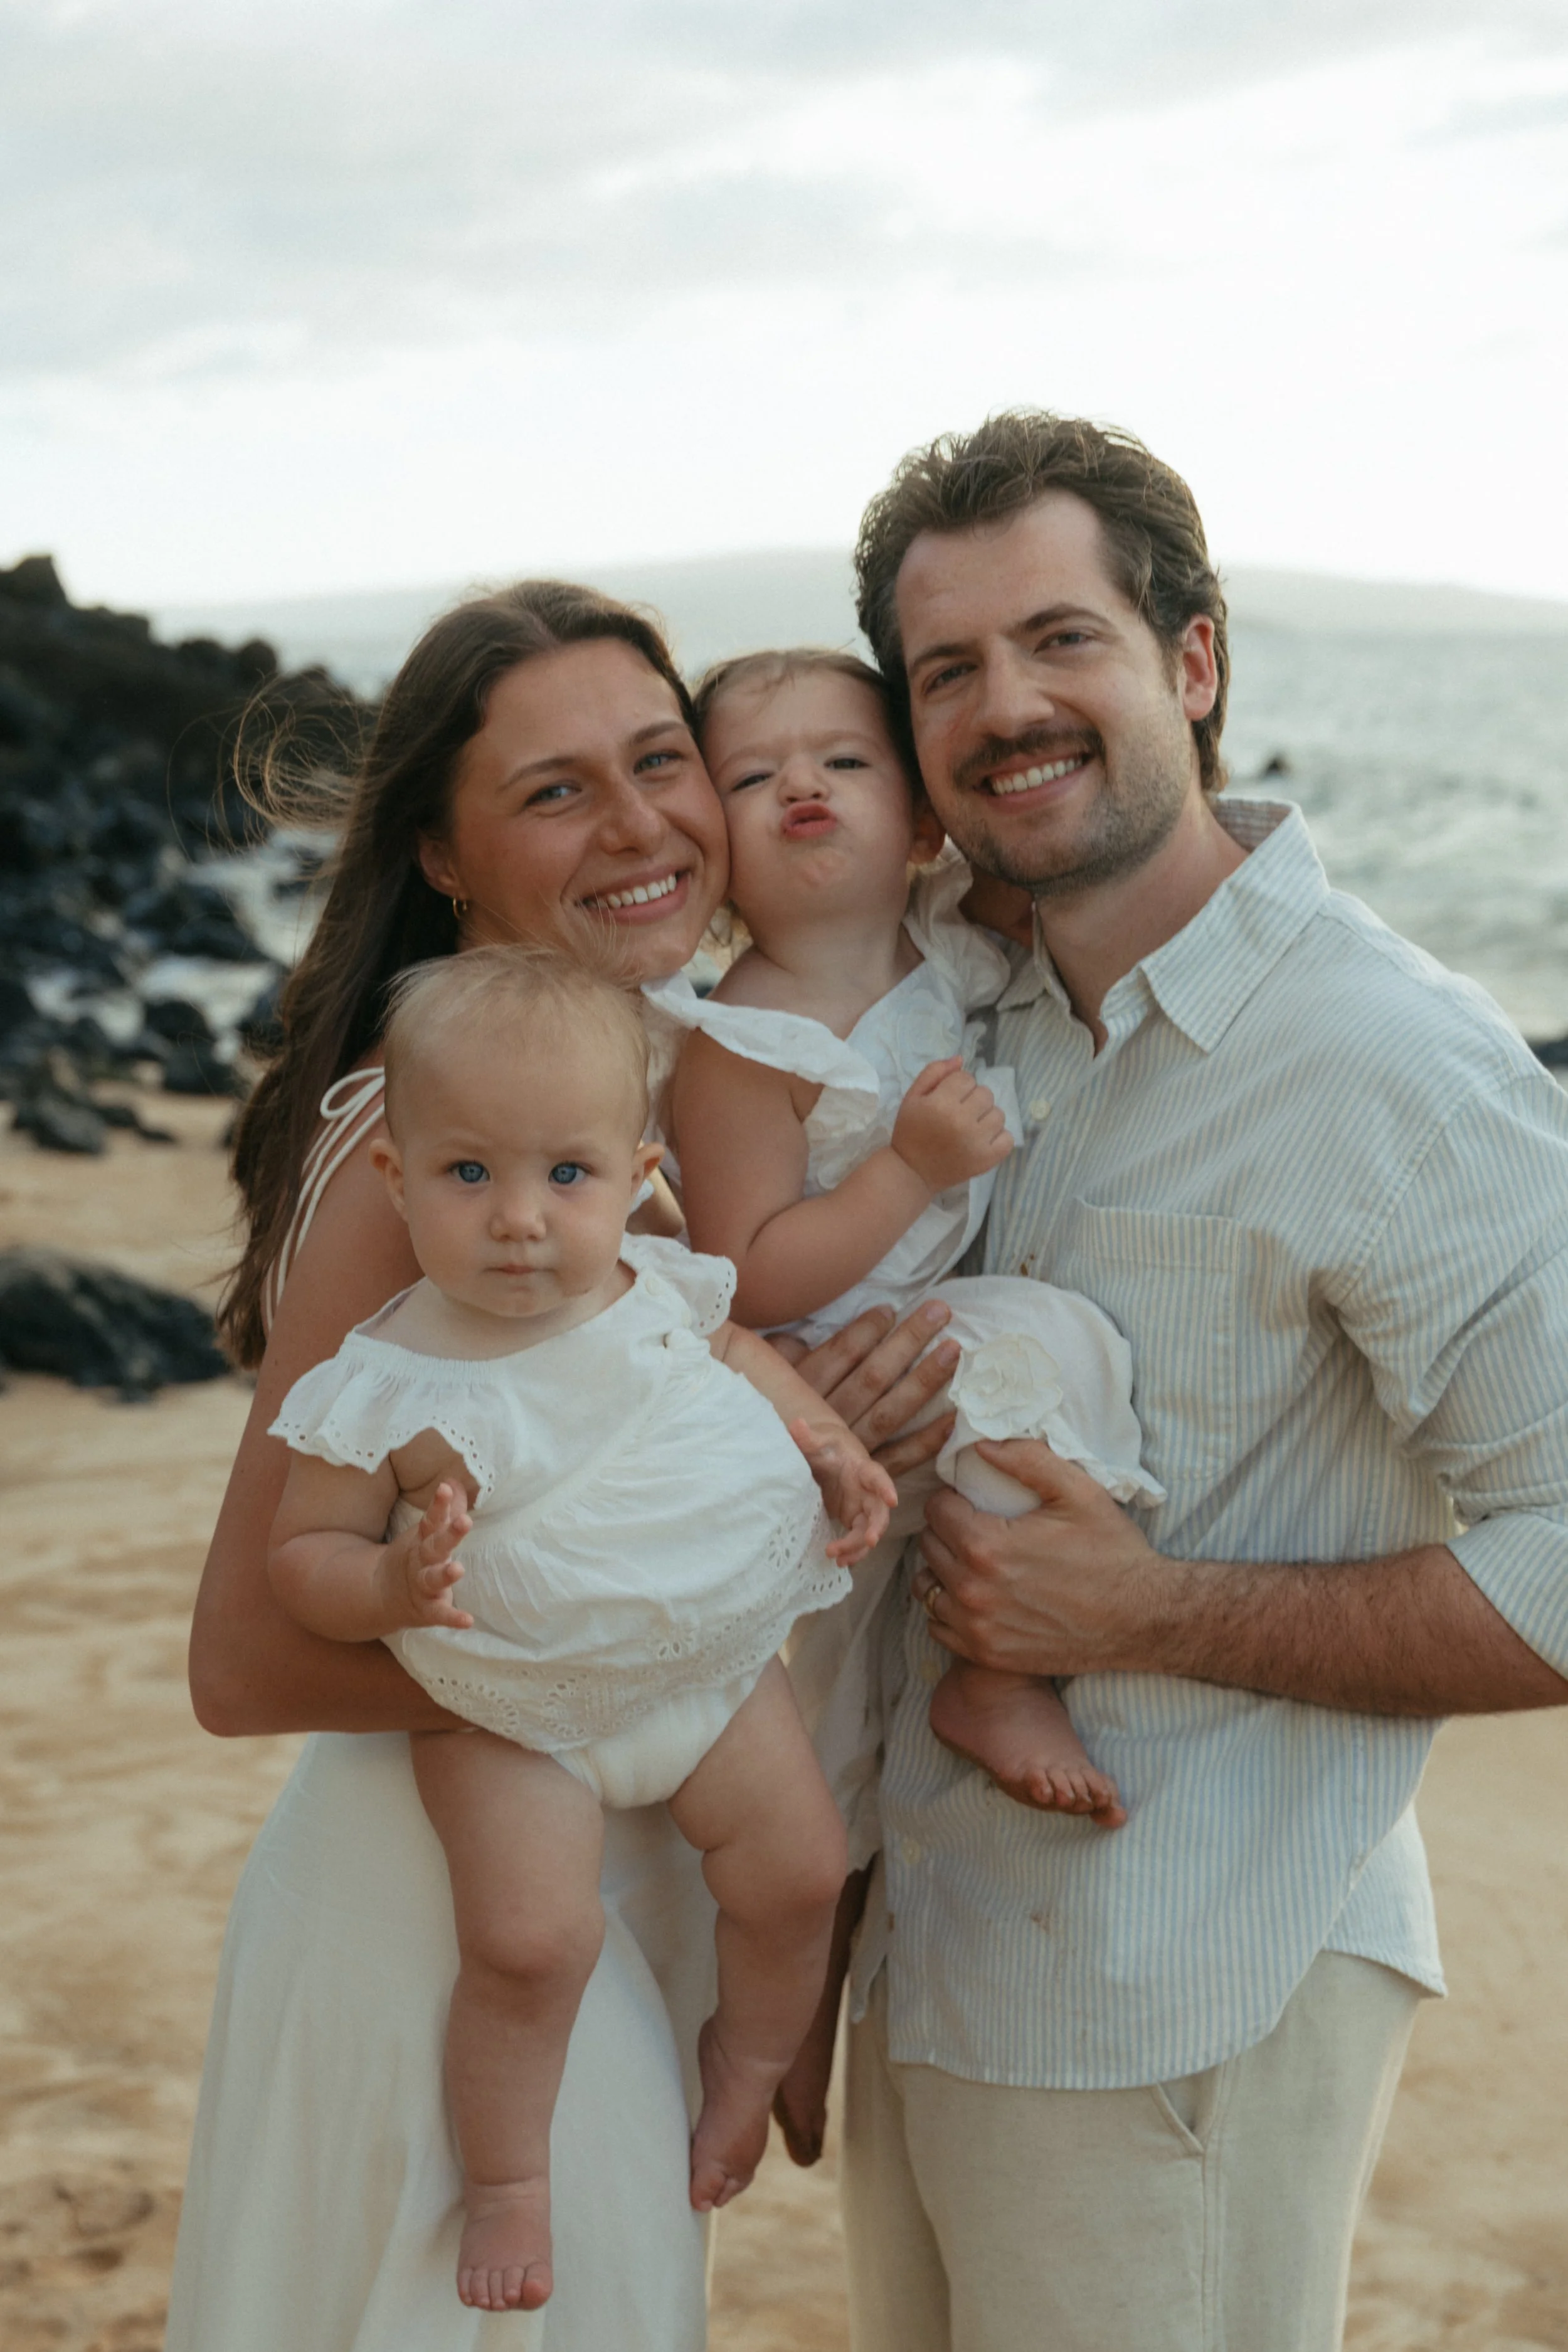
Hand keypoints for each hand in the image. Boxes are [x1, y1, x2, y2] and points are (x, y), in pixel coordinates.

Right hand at [380, 1481, 475, 1630]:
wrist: (381, 1593)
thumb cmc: (415, 1557)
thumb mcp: (426, 1532)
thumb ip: (445, 1510)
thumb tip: (456, 1481)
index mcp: (423, 1540)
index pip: (432, 1519)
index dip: (440, 1504)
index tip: (446, 1488)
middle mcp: (421, 1561)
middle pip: (435, 1546)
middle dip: (449, 1534)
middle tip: (465, 1521)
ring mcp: (421, 1586)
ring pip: (432, 1579)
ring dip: (445, 1574)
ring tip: (458, 1569)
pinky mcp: (426, 1610)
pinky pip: (439, 1614)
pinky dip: (452, 1618)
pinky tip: (468, 1621)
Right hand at [771, 1299, 960, 1476]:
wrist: (765, 1476)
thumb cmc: (771, 1414)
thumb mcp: (764, 1380)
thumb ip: (781, 1354)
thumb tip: (795, 1333)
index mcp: (805, 1392)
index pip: (841, 1355)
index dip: (867, 1330)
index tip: (890, 1310)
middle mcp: (831, 1417)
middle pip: (874, 1376)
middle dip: (909, 1341)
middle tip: (940, 1312)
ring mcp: (852, 1447)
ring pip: (892, 1411)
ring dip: (925, 1380)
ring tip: (953, 1350)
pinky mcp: (867, 1472)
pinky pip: (901, 1457)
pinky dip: (929, 1439)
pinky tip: (954, 1416)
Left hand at [789, 1419, 897, 1565]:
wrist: (828, 1457)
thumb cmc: (826, 1447)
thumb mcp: (817, 1442)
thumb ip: (807, 1437)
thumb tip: (796, 1424)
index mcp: (862, 1469)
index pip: (878, 1476)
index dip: (886, 1487)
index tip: (892, 1500)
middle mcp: (867, 1491)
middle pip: (879, 1511)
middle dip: (876, 1527)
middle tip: (869, 1541)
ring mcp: (862, 1507)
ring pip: (869, 1531)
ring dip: (857, 1546)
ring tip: (838, 1558)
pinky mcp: (853, 1519)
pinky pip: (857, 1539)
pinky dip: (851, 1551)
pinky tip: (838, 1562)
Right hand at [890, 1058, 1012, 1193]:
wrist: (913, 1172)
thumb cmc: (911, 1132)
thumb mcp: (913, 1097)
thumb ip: (934, 1072)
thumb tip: (961, 1059)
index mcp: (941, 1104)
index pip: (966, 1078)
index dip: (956, 1086)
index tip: (946, 1100)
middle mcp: (961, 1122)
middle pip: (985, 1093)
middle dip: (973, 1100)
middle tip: (958, 1114)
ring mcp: (977, 1142)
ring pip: (998, 1114)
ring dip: (986, 1117)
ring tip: (970, 1128)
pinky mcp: (988, 1159)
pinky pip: (1008, 1138)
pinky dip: (998, 1138)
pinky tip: (981, 1140)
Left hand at [913, 1440, 1162, 1675]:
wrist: (1140, 1618)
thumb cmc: (1111, 1551)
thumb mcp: (1077, 1491)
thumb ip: (1026, 1460)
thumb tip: (979, 1444)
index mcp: (986, 1545)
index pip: (935, 1510)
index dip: (953, 1500)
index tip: (974, 1502)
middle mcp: (973, 1590)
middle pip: (928, 1546)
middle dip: (947, 1530)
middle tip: (977, 1527)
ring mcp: (977, 1628)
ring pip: (926, 1587)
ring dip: (943, 1570)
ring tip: (973, 1561)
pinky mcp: (987, 1655)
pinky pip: (939, 1627)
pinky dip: (949, 1610)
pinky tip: (977, 1596)